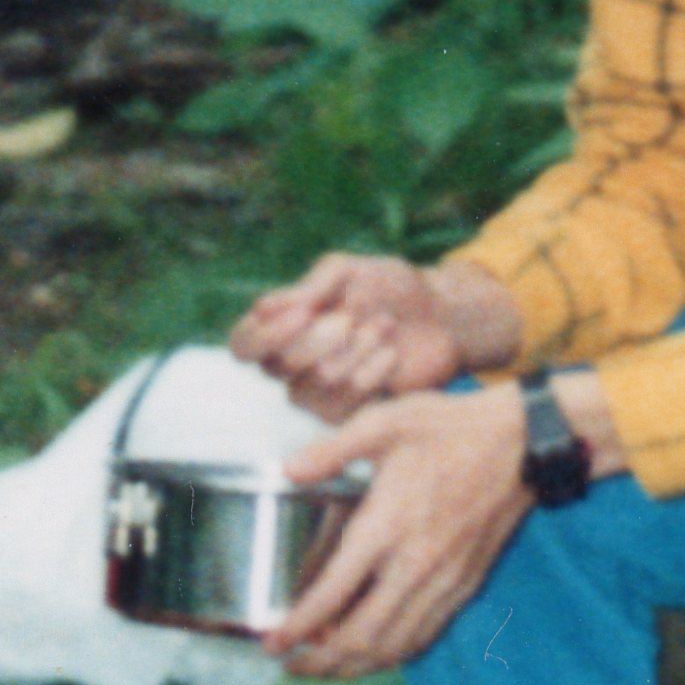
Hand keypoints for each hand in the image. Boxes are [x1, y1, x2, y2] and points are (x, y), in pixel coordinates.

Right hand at [228, 251, 513, 419]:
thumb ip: (308, 288)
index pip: (243, 345)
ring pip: (315, 384)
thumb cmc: (391, 287)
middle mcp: (292, 364)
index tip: (304, 312)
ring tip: (382, 327)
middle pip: (280, 365)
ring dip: (354, 350)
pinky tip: (390, 352)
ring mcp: (319, 392)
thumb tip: (261, 308)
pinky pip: (345, 403)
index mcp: (283, 326)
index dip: (264, 335)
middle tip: (353, 316)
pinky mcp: (350, 413)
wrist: (441, 317)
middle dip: (323, 337)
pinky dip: (372, 371)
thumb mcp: (349, 272)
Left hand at [268, 387, 530, 679]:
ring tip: (322, 667)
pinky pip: (423, 635)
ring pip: (393, 646)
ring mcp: (443, 581)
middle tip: (290, 666)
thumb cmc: (451, 428)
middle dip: (319, 662)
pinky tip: (372, 652)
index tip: (272, 644)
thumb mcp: (385, 421)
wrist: (522, 443)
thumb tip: (288, 471)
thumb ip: (332, 449)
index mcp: (386, 527)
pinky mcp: (465, 586)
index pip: (332, 594)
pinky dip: (392, 653)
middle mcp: (414, 565)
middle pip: (360, 637)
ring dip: (354, 666)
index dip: (298, 627)